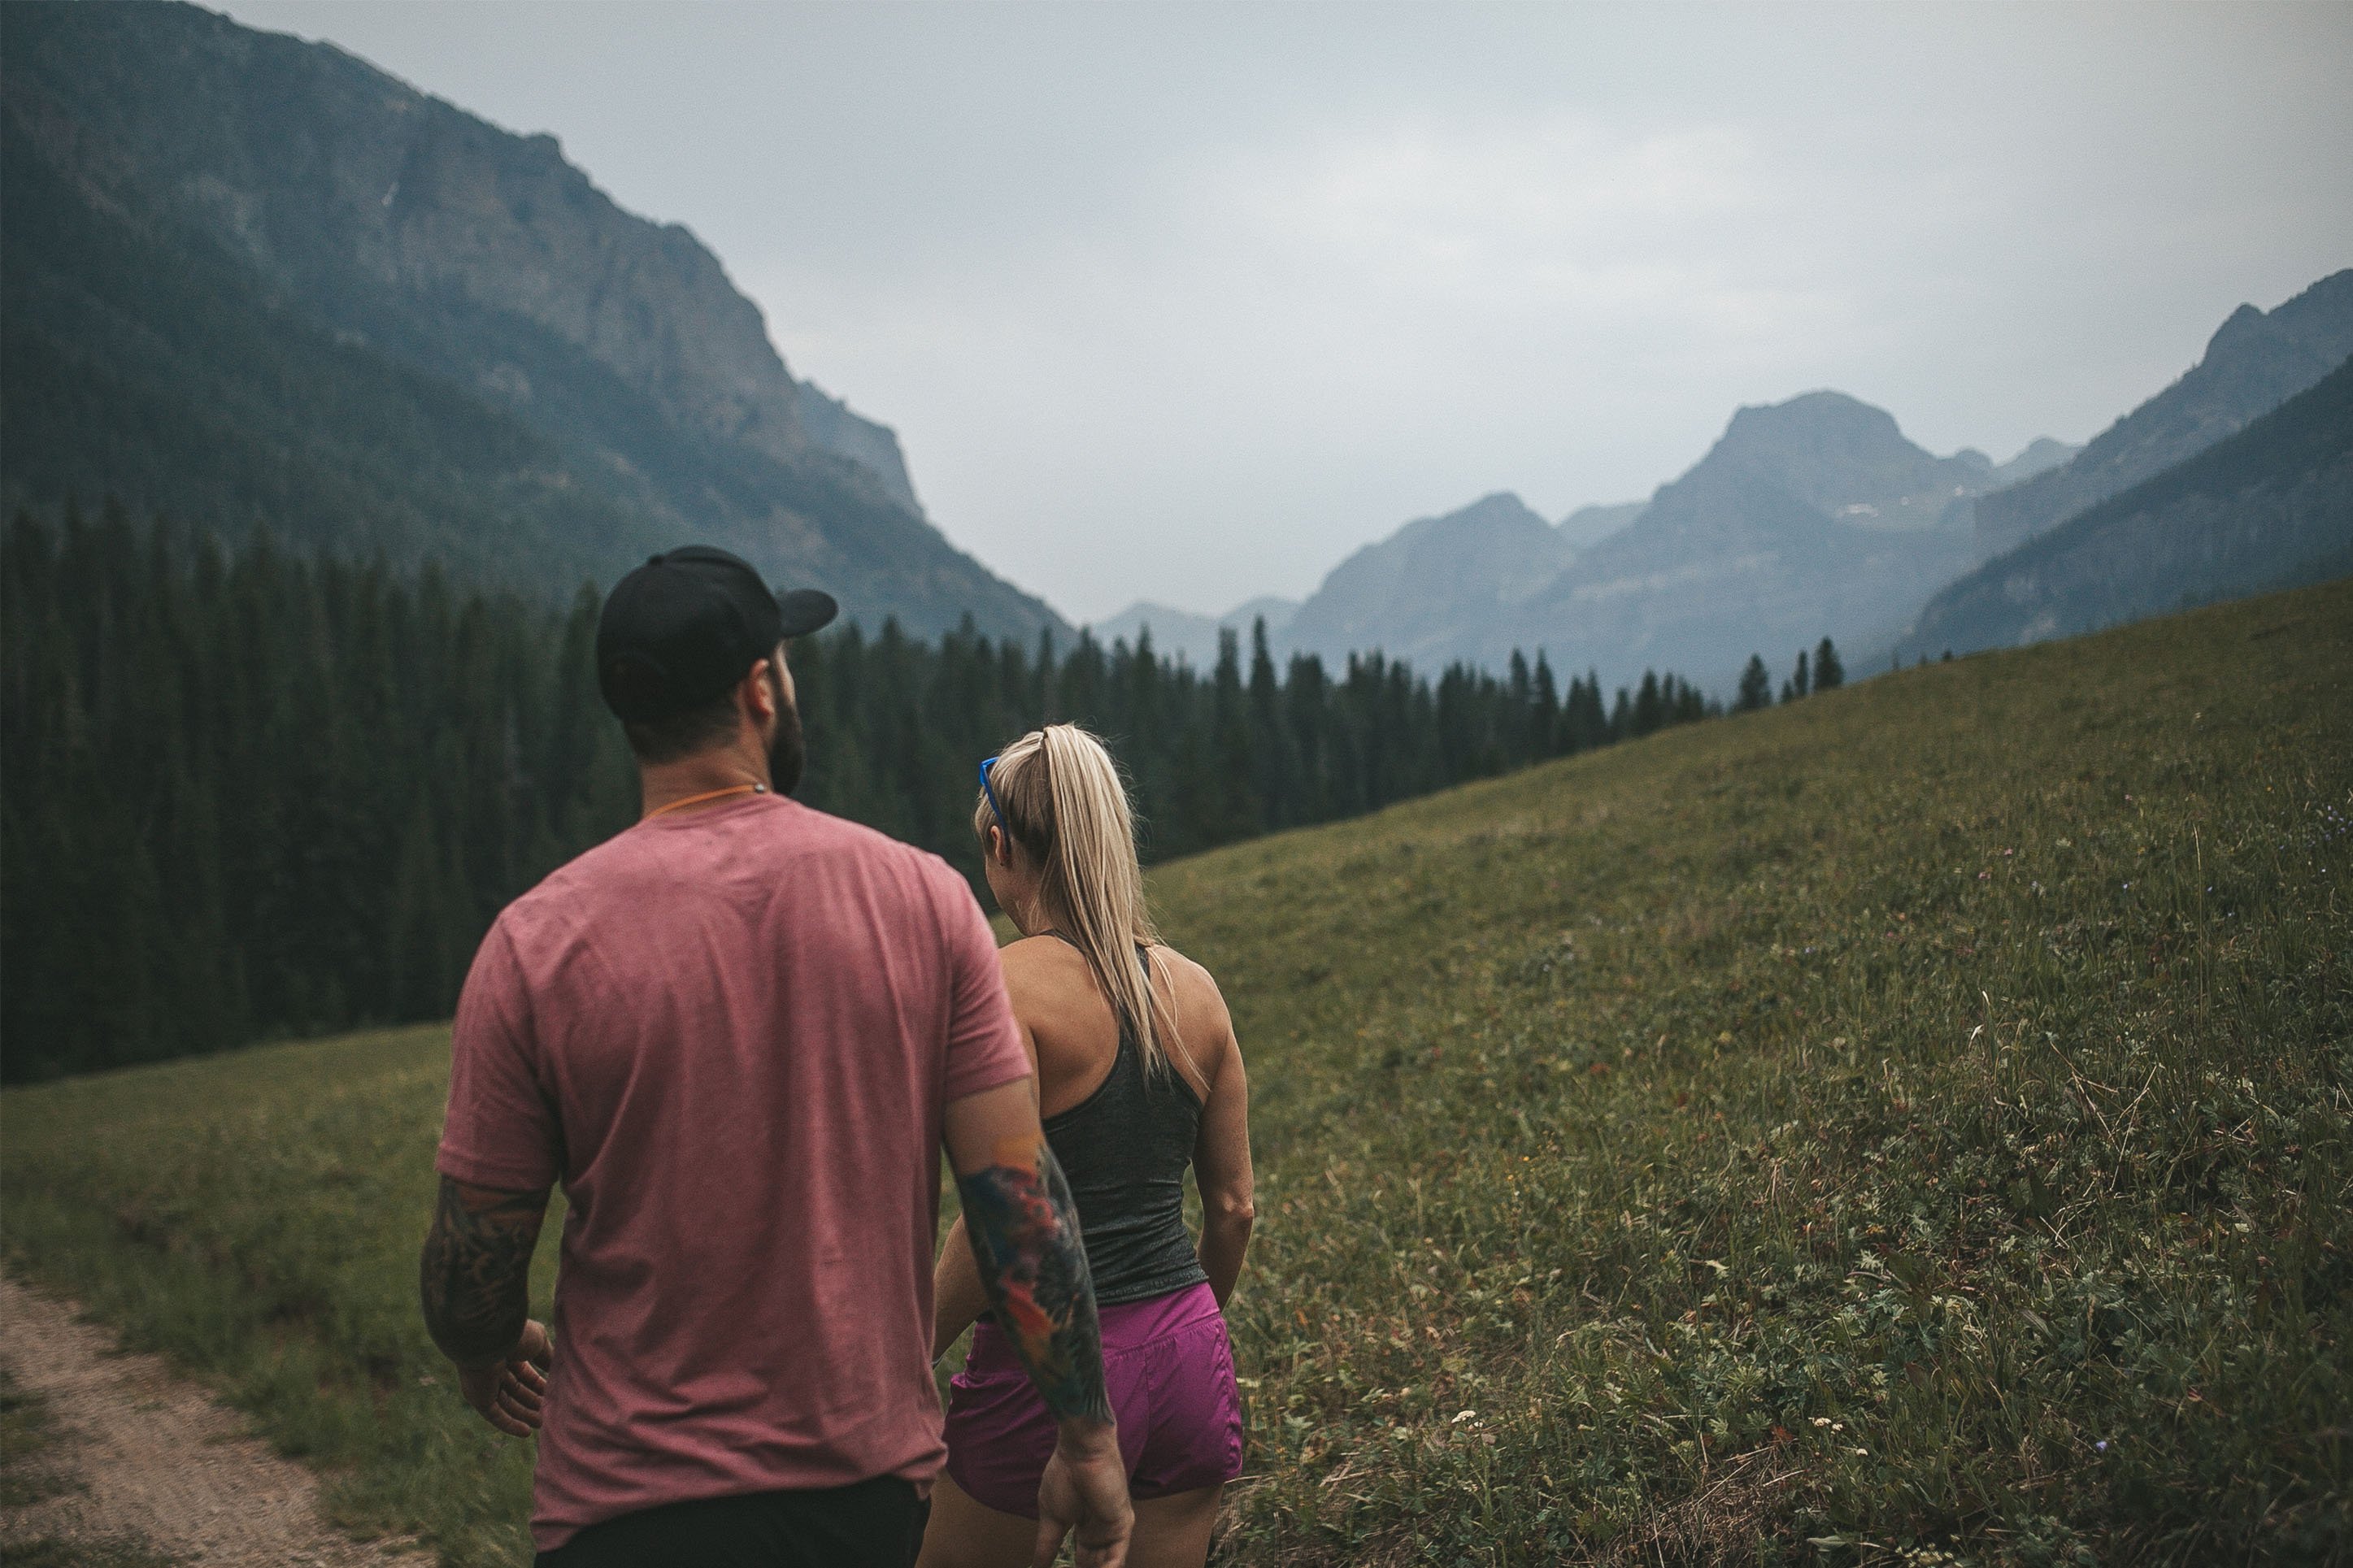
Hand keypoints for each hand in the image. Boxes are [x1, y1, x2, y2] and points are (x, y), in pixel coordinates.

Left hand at [458, 1319, 550, 1436]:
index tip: (554, 1394)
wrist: (487, 1337)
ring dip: (523, 1415)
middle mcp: (495, 1369)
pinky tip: (526, 1432)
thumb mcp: (538, 1343)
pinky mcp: (478, 1398)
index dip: (538, 1385)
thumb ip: (547, 1357)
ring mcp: (485, 1385)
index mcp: (508, 1354)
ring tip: (541, 1423)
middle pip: (516, 1391)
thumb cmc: (515, 1335)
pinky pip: (495, 1415)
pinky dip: (510, 1424)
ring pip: (506, 1405)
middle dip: (532, 1402)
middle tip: (548, 1413)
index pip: (524, 1374)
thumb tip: (557, 1369)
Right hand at [1032, 1423, 1130, 1567]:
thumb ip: (1046, 1545)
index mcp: (1084, 1527)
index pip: (1081, 1558)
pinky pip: (1116, 1558)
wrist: (1081, 1453)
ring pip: (1105, 1564)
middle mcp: (1100, 1531)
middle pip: (1093, 1563)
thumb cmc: (1064, 1477)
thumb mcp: (1051, 1518)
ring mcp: (1112, 1529)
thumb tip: (1036, 1567)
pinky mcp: (1122, 1526)